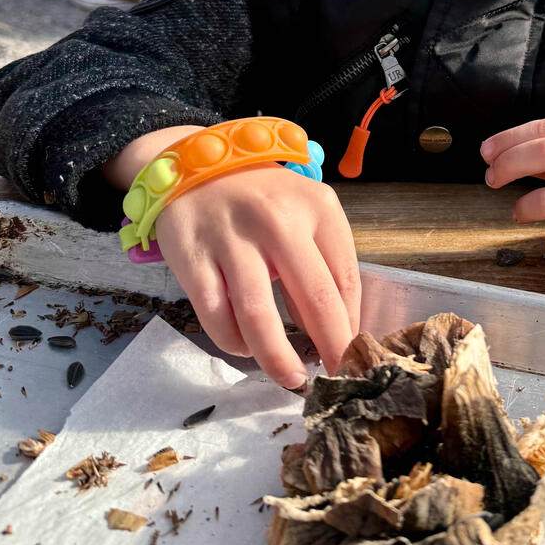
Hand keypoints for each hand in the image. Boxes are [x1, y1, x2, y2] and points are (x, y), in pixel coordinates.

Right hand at [103, 127, 359, 385]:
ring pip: (259, 315)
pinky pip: (215, 316)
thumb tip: (334, 329)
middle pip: (313, 299)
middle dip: (329, 348)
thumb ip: (324, 260)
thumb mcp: (306, 213)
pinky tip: (245, 347)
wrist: (198, 165)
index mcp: (317, 208)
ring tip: (291, 379)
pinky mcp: (192, 257)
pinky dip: (234, 342)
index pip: (346, 277)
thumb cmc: (263, 198)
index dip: (351, 324)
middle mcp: (277, 220)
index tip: (352, 355)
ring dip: (278, 358)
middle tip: (334, 378)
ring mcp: (232, 239)